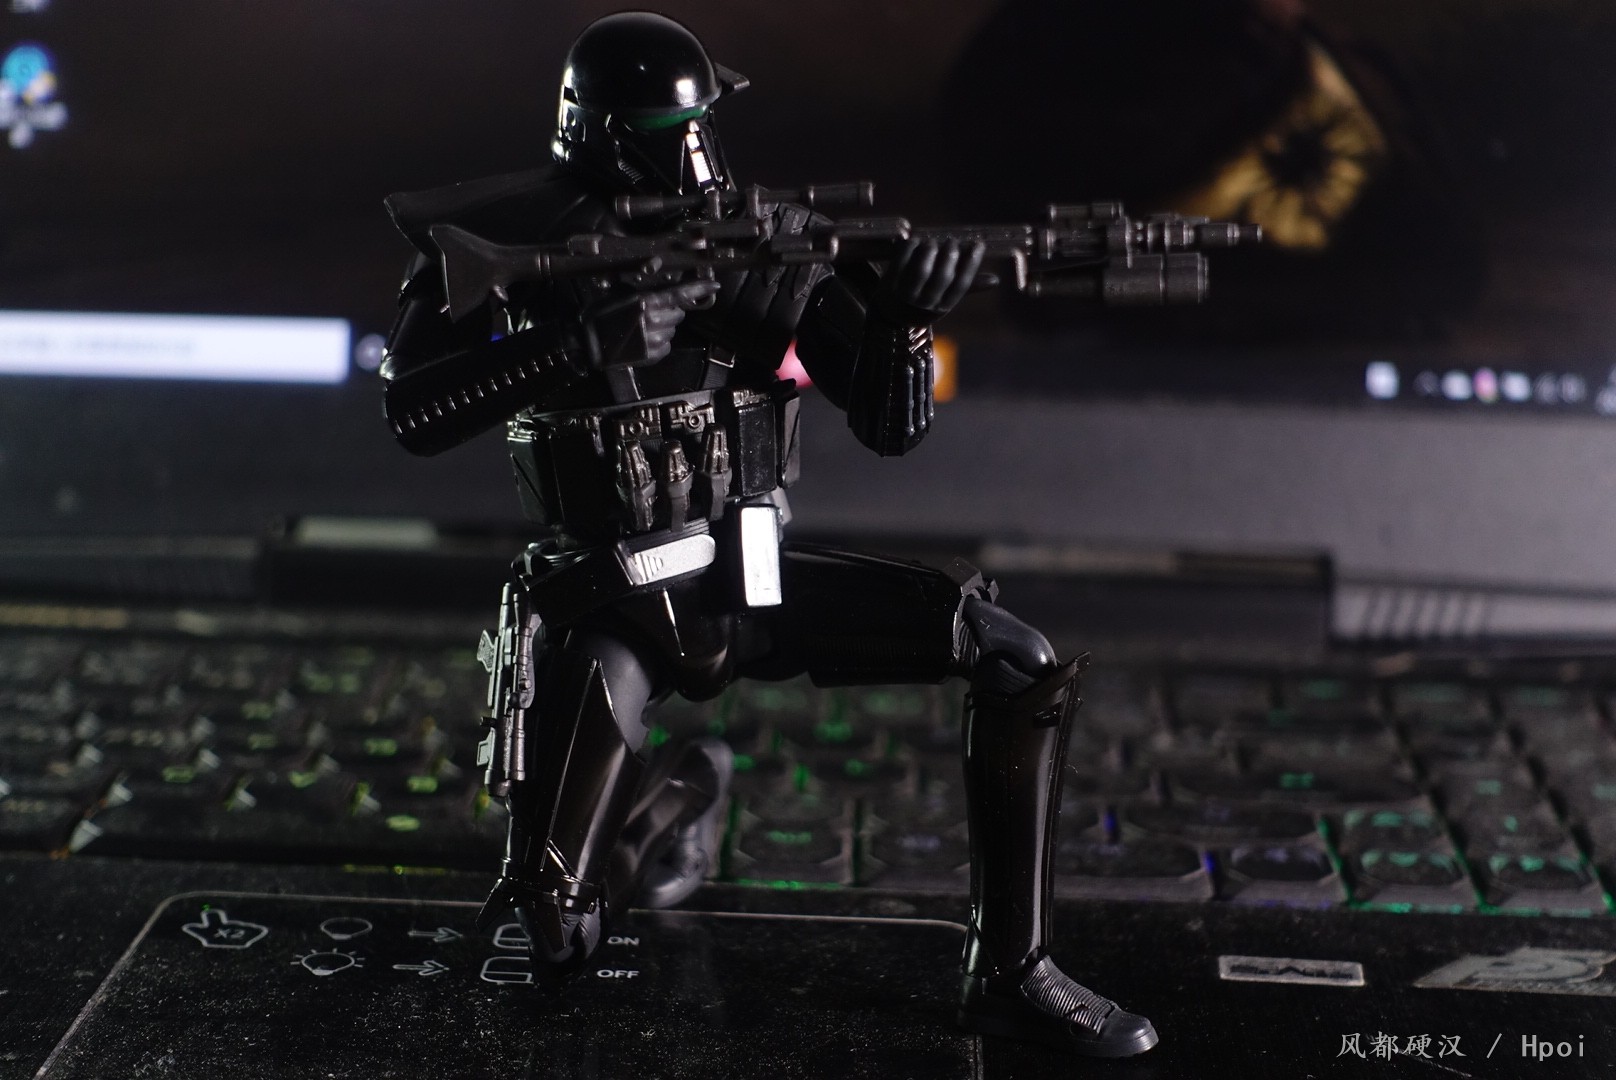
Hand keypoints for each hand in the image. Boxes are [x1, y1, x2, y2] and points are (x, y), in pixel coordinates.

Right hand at [583, 279, 719, 367]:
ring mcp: (653, 340)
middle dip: (669, 311)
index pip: (680, 294)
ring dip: (663, 328)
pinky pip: (667, 347)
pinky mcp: (652, 355)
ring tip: (642, 328)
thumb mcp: (621, 296)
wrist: (586, 343)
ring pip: (673, 330)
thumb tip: (664, 290)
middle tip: (650, 313)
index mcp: (646, 302)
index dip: (699, 289)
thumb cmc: (600, 317)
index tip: (714, 286)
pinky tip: (643, 340)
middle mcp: (653, 320)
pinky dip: (659, 344)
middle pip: (678, 313)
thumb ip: (645, 292)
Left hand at [870, 237, 985, 326]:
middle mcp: (926, 303)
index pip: (962, 284)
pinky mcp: (889, 285)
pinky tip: (916, 241)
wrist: (889, 317)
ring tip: (933, 241)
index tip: (978, 244)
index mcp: (943, 306)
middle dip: (950, 255)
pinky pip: (900, 263)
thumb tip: (996, 281)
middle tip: (952, 241)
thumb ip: (967, 287)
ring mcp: (906, 295)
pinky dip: (909, 249)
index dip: (972, 263)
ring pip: (921, 271)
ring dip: (929, 252)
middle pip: (942, 277)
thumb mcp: (945, 299)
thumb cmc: (924, 302)